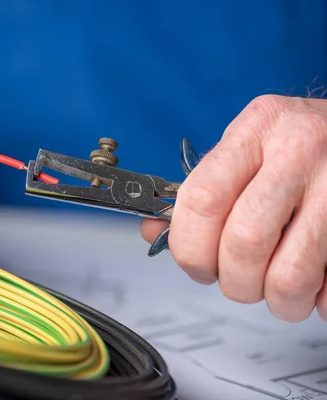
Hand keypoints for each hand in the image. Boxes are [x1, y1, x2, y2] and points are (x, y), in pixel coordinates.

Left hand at [141, 94, 326, 321]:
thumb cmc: (297, 145)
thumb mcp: (245, 149)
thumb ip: (202, 190)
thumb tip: (154, 231)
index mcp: (255, 130)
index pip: (202, 199)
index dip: (190, 247)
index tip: (195, 264)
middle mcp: (298, 150)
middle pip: (244, 241)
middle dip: (232, 281)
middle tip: (237, 282)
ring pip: (290, 274)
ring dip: (276, 299)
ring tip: (277, 289)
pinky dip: (317, 300)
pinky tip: (315, 280)